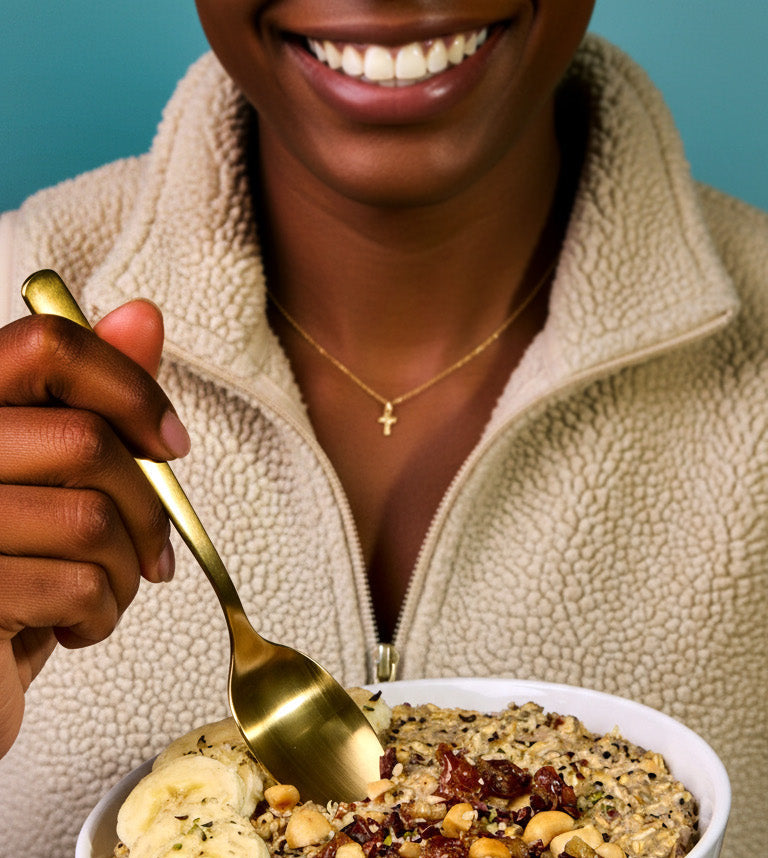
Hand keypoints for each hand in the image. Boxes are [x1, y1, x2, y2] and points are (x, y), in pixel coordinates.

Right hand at [0, 299, 189, 756]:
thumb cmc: (17, 570)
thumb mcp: (57, 483)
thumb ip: (94, 399)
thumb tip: (142, 316)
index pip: (49, 346)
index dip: (130, 387)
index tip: (171, 445)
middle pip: (87, 442)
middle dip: (148, 511)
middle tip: (152, 554)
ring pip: (91, 520)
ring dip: (127, 571)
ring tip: (108, 592)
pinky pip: (76, 586)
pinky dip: (103, 615)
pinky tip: (80, 624)